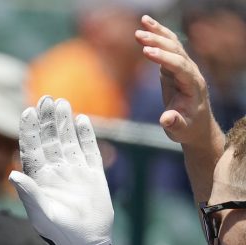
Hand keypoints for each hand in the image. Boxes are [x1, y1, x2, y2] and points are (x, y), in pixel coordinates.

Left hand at [9, 96, 114, 244]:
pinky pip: (88, 150)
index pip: (31, 148)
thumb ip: (28, 194)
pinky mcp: (93, 175)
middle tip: (46, 98)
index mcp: (39, 178)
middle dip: (46, 120)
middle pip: (48, 139)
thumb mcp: (40, 214)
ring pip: (67, 140)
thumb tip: (13, 174)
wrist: (86, 244)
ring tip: (61, 103)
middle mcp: (55, 171)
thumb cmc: (58, 233)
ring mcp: (74, 171)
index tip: (28, 111)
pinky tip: (82, 119)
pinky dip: (85, 135)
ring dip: (63, 123)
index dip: (29, 130)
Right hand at [136, 15, 215, 146]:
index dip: (164, 58)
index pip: (180, 66)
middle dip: (158, 42)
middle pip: (176, 51)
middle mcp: (191, 72)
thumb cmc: (187, 128)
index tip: (146, 52)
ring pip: (173, 45)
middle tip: (139, 35)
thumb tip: (166, 119)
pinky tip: (148, 25)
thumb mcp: (180, 130)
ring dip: (158, 33)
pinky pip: (168, 47)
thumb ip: (174, 123)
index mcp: (193, 85)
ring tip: (143, 22)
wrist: (196, 125)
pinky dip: (158, 35)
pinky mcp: (175, 67)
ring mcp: (184, 67)